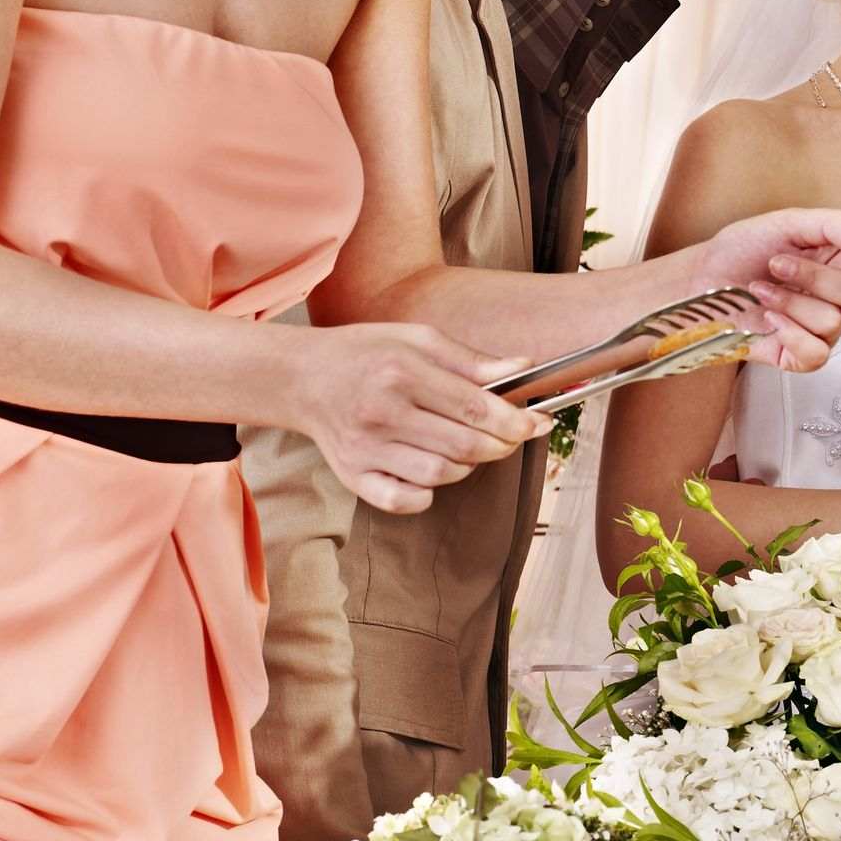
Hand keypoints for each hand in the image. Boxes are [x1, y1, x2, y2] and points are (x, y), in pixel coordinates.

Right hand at [288, 323, 549, 514]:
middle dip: (501, 444)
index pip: (475, 408)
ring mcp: (365, 449)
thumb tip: (523, 367)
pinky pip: (401, 500)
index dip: (515, 420)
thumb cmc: (366, 353)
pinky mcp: (352, 475)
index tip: (538, 423)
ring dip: (469, 466)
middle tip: (512, 436)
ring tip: (470, 447)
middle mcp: (382, 413)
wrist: (301, 378)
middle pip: (464, 446)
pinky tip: (434, 474)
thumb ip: (471, 360)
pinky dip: (427, 494)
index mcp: (402, 373)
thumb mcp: (418, 340)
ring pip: (440, 475)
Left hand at [688, 208, 840, 373]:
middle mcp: (839, 297)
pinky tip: (768, 320)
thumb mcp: (785, 223)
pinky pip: (816, 353)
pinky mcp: (799, 356)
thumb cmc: (742, 250)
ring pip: (834, 323)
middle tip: (777, 264)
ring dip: (792, 302)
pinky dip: (790, 333)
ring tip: (761, 290)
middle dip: (815, 277)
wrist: (700, 279)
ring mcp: (821, 329)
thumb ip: (830, 225)